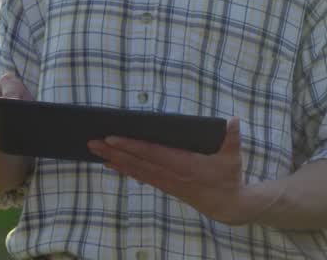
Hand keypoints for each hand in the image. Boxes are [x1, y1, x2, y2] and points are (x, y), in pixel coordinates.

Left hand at [88, 117, 276, 224]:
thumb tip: (233, 119)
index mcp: (185, 166)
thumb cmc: (230, 177)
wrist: (228, 207)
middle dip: (114, 152)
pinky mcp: (166, 187)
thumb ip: (232, 137)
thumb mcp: (234, 157)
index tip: (113, 138)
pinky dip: (125, 170)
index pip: (153, 153)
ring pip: (136, 170)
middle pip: (138, 162)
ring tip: (96, 152)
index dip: (132, 146)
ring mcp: (167, 183)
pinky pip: (141, 177)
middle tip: (92, 142)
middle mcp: (172, 176)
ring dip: (115, 161)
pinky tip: (112, 164)